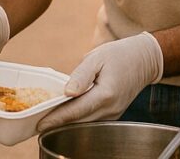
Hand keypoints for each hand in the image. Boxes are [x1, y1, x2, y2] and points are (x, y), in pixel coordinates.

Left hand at [38, 32, 162, 130]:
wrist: (144, 60)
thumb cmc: (119, 55)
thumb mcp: (97, 58)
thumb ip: (81, 76)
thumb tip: (67, 92)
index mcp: (106, 94)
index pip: (76, 110)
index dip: (56, 118)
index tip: (39, 123)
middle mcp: (110, 109)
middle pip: (79, 121)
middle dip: (57, 123)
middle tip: (35, 123)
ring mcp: (113, 114)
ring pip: (85, 123)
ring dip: (66, 123)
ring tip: (45, 120)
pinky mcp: (113, 114)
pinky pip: (92, 120)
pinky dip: (77, 119)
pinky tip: (64, 114)